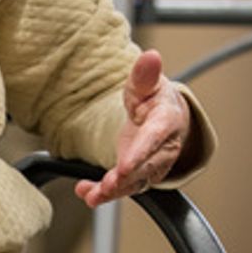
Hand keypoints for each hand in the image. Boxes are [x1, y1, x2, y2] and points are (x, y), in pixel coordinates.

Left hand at [75, 49, 190, 207]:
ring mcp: (151, 166)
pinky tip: (85, 192)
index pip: (154, 139)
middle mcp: (163, 150)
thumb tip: (151, 56)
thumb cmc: (155, 100)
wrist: (164, 119)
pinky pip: (123, 188)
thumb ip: (145, 74)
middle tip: (108, 185)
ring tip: (93, 195)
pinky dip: (103, 193)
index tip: (126, 164)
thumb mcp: (148, 84)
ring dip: (113, 192)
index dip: (141, 153)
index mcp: (166, 123)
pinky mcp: (138, 177)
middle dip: (126, 178)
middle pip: (146, 168)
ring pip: (134, 183)